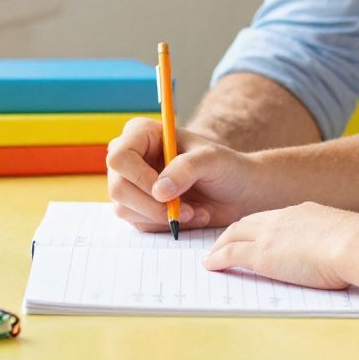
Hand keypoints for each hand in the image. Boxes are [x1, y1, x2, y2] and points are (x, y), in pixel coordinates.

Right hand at [106, 119, 268, 232]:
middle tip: (186, 209)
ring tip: (193, 211)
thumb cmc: (228, 168)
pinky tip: (188, 216)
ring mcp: (132, 183)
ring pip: (124, 209)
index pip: (119, 156)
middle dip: (153, 206)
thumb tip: (159, 190)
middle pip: (118, 187)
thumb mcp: (213, 160)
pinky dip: (164, 225)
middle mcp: (131, 157)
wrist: (240, 193)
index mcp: (143, 134)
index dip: (139, 178)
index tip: (166, 191)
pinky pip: (138, 224)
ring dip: (162, 217)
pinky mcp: (138, 207)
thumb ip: (187, 168)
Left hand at [203, 203, 358, 289]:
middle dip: (232, 232)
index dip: (258, 227)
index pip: (272, 218)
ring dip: (220, 245)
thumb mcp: (345, 239)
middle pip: (248, 221)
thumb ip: (335, 244)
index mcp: (304, 213)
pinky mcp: (262, 254)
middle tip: (221, 243)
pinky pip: (231, 254)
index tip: (252, 235)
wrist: (357, 244)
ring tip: (211, 256)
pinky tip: (210, 265)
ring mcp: (270, 235)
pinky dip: (217, 258)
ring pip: (234, 234)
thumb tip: (342, 258)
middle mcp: (283, 218)